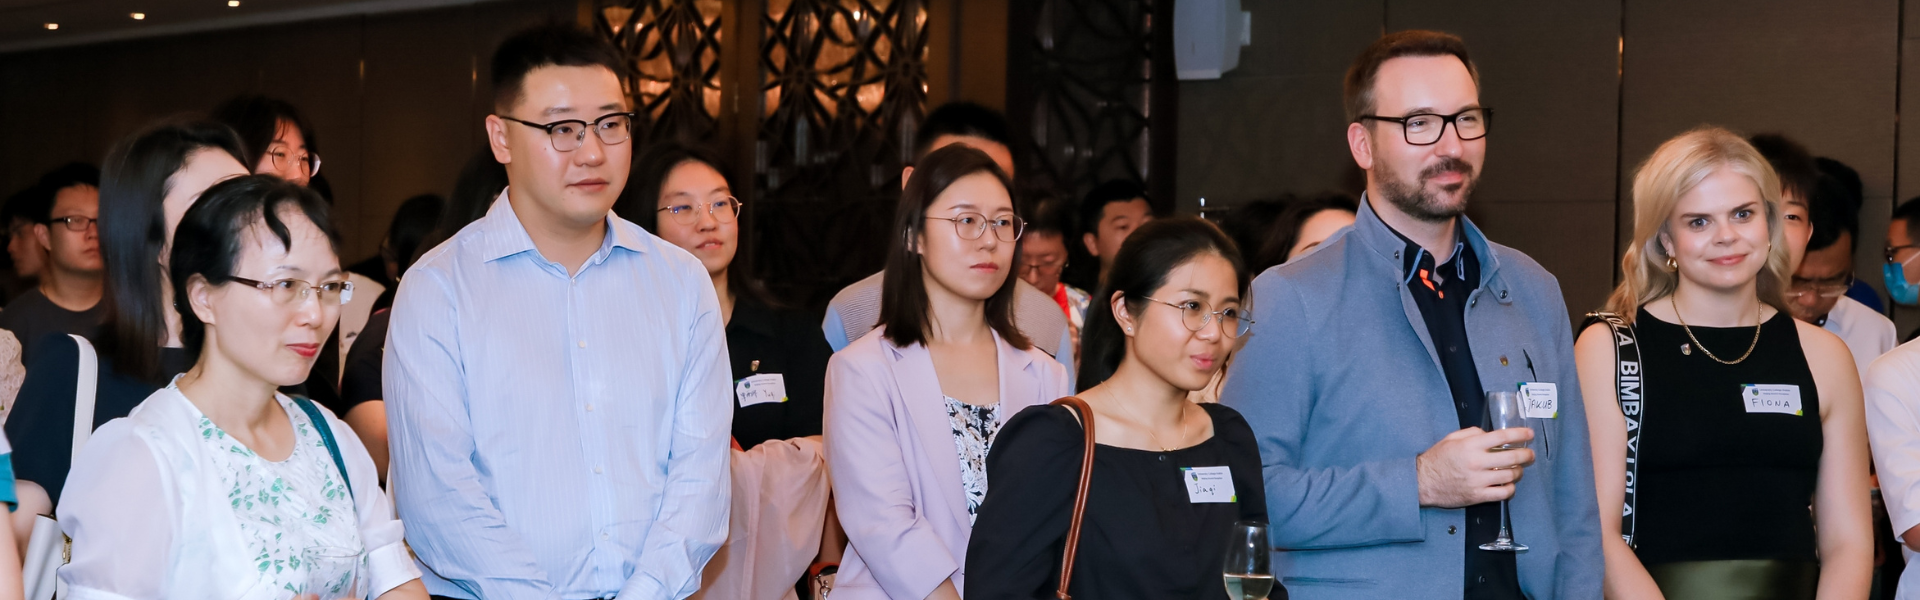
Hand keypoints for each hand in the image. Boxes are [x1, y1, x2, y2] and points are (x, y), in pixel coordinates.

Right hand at [1416, 427, 1535, 507]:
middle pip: (1512, 458)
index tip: (1528, 434)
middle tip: (1530, 454)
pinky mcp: (1477, 495)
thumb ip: (1472, 433)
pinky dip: (1510, 488)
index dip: (1520, 434)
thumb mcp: (1451, 439)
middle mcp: (1476, 462)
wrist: (1423, 482)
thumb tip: (1489, 435)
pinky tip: (1508, 484)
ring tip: (1518, 470)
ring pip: (1510, 476)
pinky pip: (1503, 493)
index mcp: (1470, 446)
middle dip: (1526, 454)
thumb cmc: (1436, 459)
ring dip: (1519, 472)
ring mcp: (1478, 481)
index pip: (1502, 437)